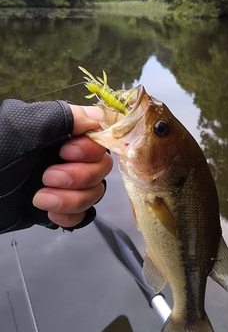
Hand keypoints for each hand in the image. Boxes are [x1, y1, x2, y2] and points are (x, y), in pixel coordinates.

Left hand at [32, 105, 112, 227]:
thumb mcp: (24, 128)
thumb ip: (63, 117)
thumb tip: (98, 116)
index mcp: (62, 133)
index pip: (98, 139)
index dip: (89, 149)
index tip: (65, 152)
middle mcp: (68, 156)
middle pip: (100, 169)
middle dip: (78, 177)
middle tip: (47, 177)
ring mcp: (65, 183)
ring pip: (93, 193)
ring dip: (71, 199)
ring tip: (39, 198)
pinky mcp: (59, 207)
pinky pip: (83, 214)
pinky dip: (69, 216)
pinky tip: (48, 213)